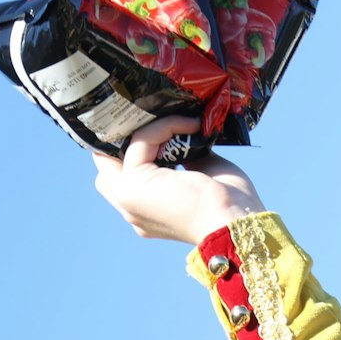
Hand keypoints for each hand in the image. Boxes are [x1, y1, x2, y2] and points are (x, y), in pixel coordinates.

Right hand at [90, 117, 264, 244]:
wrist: (235, 222)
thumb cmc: (229, 203)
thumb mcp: (203, 172)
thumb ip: (184, 154)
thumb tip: (181, 130)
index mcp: (147, 211)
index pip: (121, 175)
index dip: (132, 149)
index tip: (158, 127)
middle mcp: (131, 209)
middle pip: (105, 163)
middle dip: (124, 137)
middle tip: (153, 117)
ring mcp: (127, 198)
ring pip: (115, 150)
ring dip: (148, 129)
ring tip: (178, 121)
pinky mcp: (133, 185)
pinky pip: (140, 141)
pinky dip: (164, 128)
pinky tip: (189, 125)